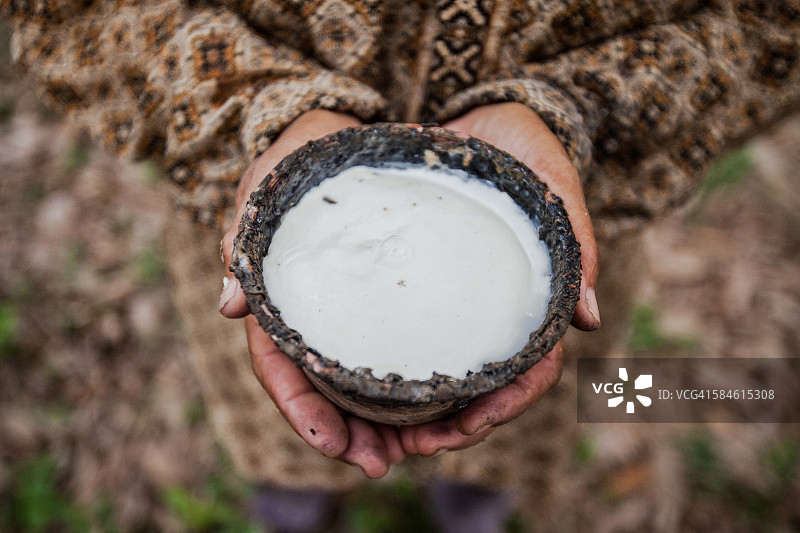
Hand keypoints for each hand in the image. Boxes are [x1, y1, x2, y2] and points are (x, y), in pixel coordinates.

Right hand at [219, 110, 405, 477]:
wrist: (341, 136)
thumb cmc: (299, 157)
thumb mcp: (271, 184)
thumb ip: (246, 236)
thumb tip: (228, 304)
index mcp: (279, 298)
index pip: (279, 367)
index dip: (301, 411)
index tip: (330, 445)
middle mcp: (313, 315)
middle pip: (322, 389)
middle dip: (346, 434)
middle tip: (381, 463)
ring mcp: (347, 312)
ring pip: (358, 383)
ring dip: (381, 425)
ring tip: (413, 452)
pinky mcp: (382, 303)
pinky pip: (393, 354)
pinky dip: (409, 388)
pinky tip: (438, 408)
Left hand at [398, 102, 599, 454]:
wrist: (481, 118)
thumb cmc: (525, 149)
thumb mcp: (553, 183)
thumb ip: (574, 242)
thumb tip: (588, 320)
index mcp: (533, 300)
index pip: (530, 371)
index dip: (505, 405)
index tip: (468, 427)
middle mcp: (493, 310)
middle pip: (482, 388)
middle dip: (453, 425)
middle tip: (411, 448)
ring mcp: (459, 301)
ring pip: (444, 375)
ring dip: (417, 414)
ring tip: (380, 438)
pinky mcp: (425, 286)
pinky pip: (408, 339)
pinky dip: (392, 371)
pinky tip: (360, 386)